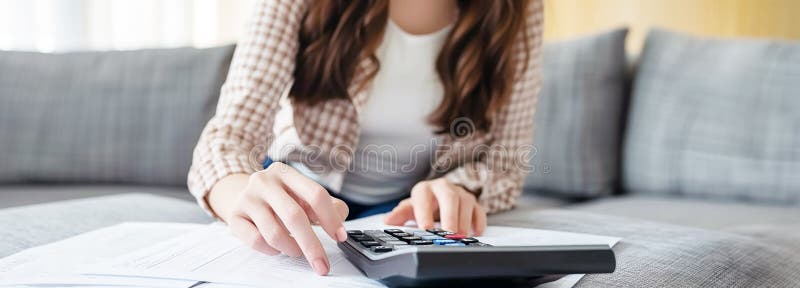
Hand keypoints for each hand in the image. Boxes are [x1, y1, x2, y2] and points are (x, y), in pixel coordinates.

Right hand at [207, 162, 348, 275]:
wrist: (241, 195)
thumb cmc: (279, 198)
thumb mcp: (303, 195)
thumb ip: (326, 204)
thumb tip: (340, 220)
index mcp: (286, 172)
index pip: (315, 194)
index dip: (330, 218)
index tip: (340, 237)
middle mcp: (264, 181)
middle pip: (294, 216)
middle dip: (312, 245)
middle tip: (322, 264)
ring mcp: (247, 198)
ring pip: (275, 233)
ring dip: (292, 248)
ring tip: (297, 250)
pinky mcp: (234, 217)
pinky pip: (257, 241)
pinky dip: (272, 250)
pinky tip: (278, 247)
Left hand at [384, 178, 486, 235]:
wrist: (439, 195)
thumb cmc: (424, 204)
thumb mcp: (410, 208)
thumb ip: (400, 214)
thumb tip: (388, 221)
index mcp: (425, 189)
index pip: (423, 198)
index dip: (424, 212)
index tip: (426, 228)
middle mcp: (444, 188)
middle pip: (449, 197)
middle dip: (450, 216)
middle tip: (448, 234)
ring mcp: (460, 193)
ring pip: (466, 203)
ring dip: (463, 222)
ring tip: (459, 237)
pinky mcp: (473, 202)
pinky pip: (479, 210)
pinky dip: (478, 222)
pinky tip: (475, 233)